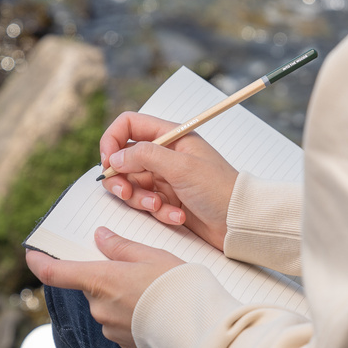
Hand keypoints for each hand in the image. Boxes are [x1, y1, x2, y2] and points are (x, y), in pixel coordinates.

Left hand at [25, 227, 182, 347]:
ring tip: (152, 290)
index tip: (31, 254)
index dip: (39, 262)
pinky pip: (119, 323)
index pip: (55, 273)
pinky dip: (131, 314)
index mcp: (100, 280)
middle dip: (105, 277)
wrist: (199, 329)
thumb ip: (121, 247)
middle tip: (135, 268)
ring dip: (120, 296)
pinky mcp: (124, 344)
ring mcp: (110, 328)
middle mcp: (99, 307)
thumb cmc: (177, 286)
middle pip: (90, 287)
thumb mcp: (151, 255)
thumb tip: (100, 237)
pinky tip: (155, 309)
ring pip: (106, 305)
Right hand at [99, 112, 238, 250]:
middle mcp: (165, 154)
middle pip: (123, 159)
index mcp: (171, 136)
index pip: (128, 125)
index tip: (108, 163)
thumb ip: (145, 156)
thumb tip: (114, 158)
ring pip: (132, 184)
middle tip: (126, 192)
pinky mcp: (167, 200)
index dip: (112, 141)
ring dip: (140, 198)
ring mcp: (165, 178)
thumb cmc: (220, 189)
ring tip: (159, 206)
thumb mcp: (181, 167)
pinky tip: (177, 216)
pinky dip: (158, 212)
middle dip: (121, 178)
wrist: (239, 222)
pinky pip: (146, 203)